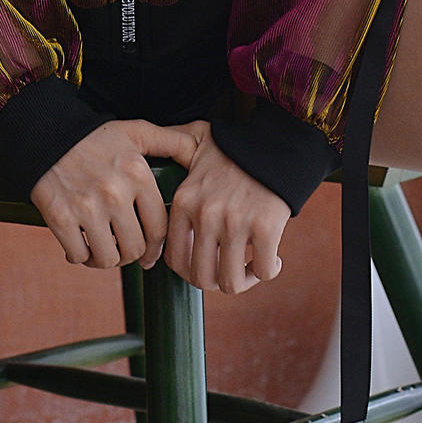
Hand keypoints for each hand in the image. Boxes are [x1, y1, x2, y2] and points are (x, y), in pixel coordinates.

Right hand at [33, 119, 201, 271]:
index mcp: (138, 175)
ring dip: (106, 260)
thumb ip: (170, 141)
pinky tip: (80, 246)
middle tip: (123, 252)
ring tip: (102, 251)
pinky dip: (80, 256)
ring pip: (108, 258)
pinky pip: (78, 255)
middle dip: (131, 256)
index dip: (155, 248)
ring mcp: (87, 207)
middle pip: (134, 249)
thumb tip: (199, 150)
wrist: (46, 135)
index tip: (149, 253)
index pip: (159, 229)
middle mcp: (115, 193)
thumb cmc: (94, 137)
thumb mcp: (136, 131)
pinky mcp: (60, 217)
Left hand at [162, 121, 290, 294]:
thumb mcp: (194, 140)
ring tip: (250, 268)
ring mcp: (235, 223)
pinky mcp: (265, 227)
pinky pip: (263, 270)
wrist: (277, 141)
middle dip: (215, 282)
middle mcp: (205, 215)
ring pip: (230, 282)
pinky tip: (272, 258)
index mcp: (185, 201)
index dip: (190, 270)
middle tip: (227, 271)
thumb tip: (145, 152)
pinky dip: (268, 270)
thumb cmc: (236, 146)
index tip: (206, 263)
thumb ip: (168, 145)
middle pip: (201, 278)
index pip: (174, 259)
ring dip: (242, 281)